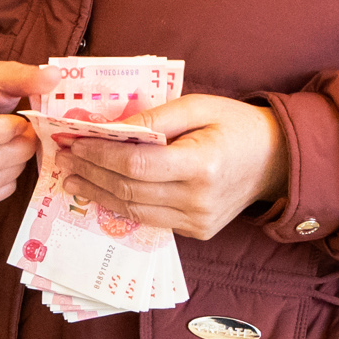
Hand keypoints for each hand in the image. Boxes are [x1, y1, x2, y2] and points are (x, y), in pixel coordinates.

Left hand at [45, 94, 284, 243]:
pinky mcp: (196, 231)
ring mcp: (198, 221)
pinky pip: (149, 220)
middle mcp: (198, 199)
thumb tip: (110, 129)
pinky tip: (102, 191)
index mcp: (202, 164)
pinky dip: (122, 205)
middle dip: (92, 173)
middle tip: (63, 160)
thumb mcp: (200, 106)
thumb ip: (156, 118)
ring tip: (74, 178)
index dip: (100, 155)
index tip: (75, 142)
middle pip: (129, 189)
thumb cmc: (236, 125)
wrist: (275, 160)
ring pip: (133, 211)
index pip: (136, 164)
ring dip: (99, 194)